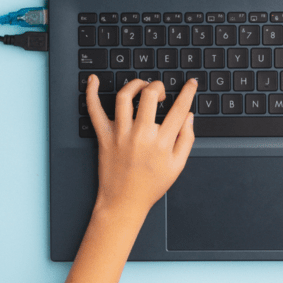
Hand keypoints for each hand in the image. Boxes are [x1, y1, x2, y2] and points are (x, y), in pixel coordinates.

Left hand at [86, 76, 197, 223]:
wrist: (124, 202)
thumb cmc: (151, 186)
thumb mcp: (177, 166)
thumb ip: (186, 139)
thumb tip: (189, 116)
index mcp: (162, 143)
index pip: (179, 109)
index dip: (188, 92)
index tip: (191, 83)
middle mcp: (140, 135)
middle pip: (150, 96)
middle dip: (158, 87)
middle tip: (160, 92)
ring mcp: (120, 134)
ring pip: (125, 97)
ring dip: (134, 85)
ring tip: (140, 87)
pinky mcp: (104, 137)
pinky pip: (94, 111)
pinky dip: (91, 93)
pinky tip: (93, 80)